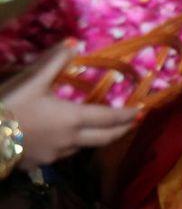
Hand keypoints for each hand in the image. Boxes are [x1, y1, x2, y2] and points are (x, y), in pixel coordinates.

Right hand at [0, 45, 136, 167]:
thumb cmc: (7, 107)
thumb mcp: (31, 81)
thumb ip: (54, 62)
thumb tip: (74, 44)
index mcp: (73, 119)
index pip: (110, 118)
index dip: (128, 115)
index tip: (142, 111)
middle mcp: (71, 140)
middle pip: (105, 138)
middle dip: (122, 130)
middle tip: (132, 124)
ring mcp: (55, 155)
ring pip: (84, 148)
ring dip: (96, 139)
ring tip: (100, 130)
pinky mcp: (39, 164)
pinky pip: (63, 155)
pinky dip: (72, 146)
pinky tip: (65, 139)